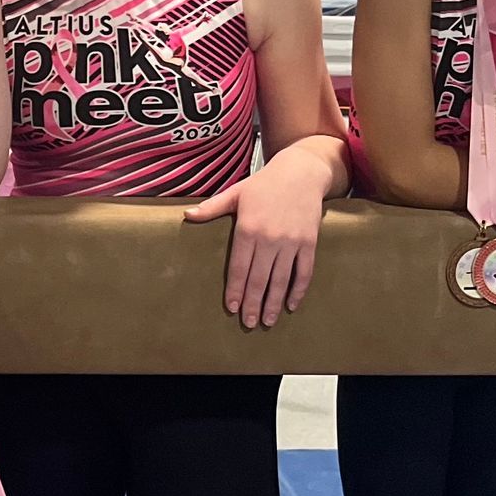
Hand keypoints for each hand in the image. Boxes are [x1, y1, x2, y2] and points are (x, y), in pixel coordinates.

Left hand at [185, 147, 330, 328]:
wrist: (301, 172)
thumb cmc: (264, 185)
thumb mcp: (235, 193)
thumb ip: (212, 208)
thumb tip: (187, 215)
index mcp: (248, 228)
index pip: (239, 267)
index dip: (236, 290)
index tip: (232, 308)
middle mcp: (269, 238)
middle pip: (259, 279)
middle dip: (253, 304)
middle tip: (249, 323)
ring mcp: (291, 242)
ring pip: (281, 280)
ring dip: (273, 303)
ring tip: (267, 321)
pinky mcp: (309, 243)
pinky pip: (304, 272)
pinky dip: (298, 290)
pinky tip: (290, 305)